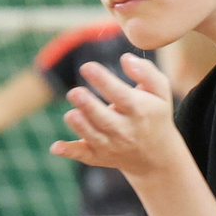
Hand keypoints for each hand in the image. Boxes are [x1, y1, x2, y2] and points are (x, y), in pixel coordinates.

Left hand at [52, 54, 187, 178]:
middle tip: (73, 92)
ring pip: (92, 136)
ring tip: (71, 114)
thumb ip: (146, 72)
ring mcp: (111, 146)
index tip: (87, 66)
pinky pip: (83, 156)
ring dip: (79, 126)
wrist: (157, 156)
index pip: (121, 95)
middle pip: (104, 119)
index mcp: (140, 110)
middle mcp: (126, 130)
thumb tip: (126, 58)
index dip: (103, 81)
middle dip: (88, 106)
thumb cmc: (154, 114)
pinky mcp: (99, 157)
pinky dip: (69, 152)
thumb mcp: (160, 92)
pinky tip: (55, 147)